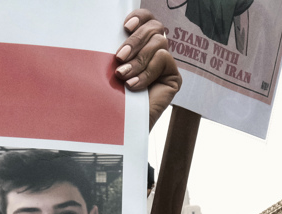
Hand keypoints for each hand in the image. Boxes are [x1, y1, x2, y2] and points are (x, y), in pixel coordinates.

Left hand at [115, 9, 182, 127]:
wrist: (117, 128)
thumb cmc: (108, 98)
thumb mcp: (110, 67)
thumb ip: (119, 48)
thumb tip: (115, 29)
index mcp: (139, 45)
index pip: (147, 20)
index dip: (140, 17)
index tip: (125, 26)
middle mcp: (154, 52)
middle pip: (154, 27)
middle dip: (135, 41)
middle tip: (119, 58)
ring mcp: (165, 65)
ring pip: (159, 42)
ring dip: (138, 60)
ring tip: (123, 77)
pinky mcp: (173, 78)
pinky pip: (163, 59)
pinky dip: (146, 71)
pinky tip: (134, 86)